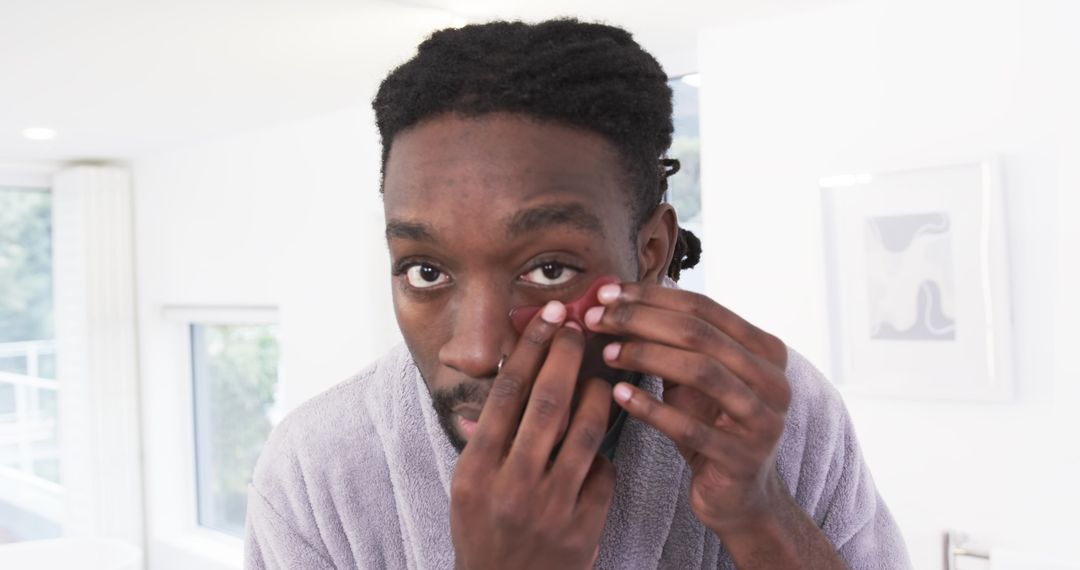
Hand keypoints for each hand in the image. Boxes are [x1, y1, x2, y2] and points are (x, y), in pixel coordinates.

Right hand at [451, 301, 615, 569]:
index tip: (549, 317)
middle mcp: (513, 486)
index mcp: (477, 471)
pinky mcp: (584, 529)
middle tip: (578, 328)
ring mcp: (552, 509)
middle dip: (567, 356)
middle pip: (549, 402)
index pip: (508, 393)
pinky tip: (597, 445)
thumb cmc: (482, 532)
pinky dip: (602, 454)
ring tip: (600, 379)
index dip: (532, 348)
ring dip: (598, 396)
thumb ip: (484, 436)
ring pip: (586, 432)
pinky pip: (604, 473)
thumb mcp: (467, 487)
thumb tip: (504, 376)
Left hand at [583, 282, 791, 535]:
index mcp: (766, 351)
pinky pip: (690, 427)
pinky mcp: (741, 459)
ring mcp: (763, 420)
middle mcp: (773, 381)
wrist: (737, 495)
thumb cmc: (710, 425)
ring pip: (700, 372)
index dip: (652, 296)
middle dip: (641, 320)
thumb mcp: (696, 378)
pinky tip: (619, 396)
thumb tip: (618, 296)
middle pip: (700, 334)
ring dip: (646, 356)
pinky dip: (651, 408)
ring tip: (607, 352)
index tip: (607, 292)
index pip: (704, 307)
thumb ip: (671, 341)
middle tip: (597, 318)